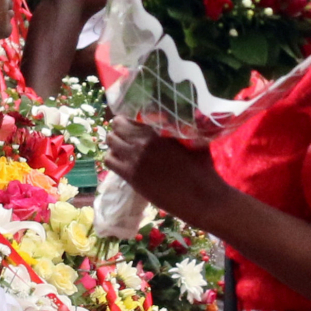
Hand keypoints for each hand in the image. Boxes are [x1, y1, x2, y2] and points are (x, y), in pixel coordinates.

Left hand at [103, 118, 228, 224]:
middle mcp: (143, 140)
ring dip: (115, 142)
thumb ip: (182, 128)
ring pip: (110, 140)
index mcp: (159, 129)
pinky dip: (112, 158)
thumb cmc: (201, 168)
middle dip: (120, 127)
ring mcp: (134, 157)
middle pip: (117, 124)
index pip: (132, 114)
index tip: (134, 122)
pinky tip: (122, 161)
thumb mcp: (193, 140)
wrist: (199, 196)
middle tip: (126, 134)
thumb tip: (179, 119)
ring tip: (123, 147)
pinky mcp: (130, 175)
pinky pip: (109, 160)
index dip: (131, 118)